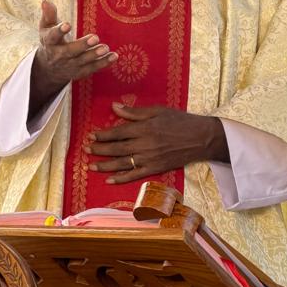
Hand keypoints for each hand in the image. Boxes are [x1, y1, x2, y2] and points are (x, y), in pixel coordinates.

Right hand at [29, 0, 116, 115]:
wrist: (49, 68)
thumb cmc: (51, 41)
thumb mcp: (46, 27)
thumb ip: (49, 14)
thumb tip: (46, 0)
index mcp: (50, 42)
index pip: (53, 36)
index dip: (59, 31)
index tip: (67, 24)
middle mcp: (59, 55)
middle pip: (70, 51)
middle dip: (82, 45)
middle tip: (95, 38)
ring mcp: (70, 65)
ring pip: (83, 61)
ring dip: (95, 55)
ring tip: (105, 48)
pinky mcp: (80, 71)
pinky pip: (92, 68)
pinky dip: (104, 63)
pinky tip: (114, 56)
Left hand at [87, 104, 227, 184]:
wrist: (200, 138)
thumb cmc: (180, 121)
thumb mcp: (158, 111)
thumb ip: (135, 112)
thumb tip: (114, 107)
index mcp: (145, 128)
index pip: (118, 132)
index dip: (103, 135)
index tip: (91, 135)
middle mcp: (145, 144)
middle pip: (117, 148)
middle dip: (99, 149)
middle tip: (86, 149)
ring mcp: (149, 158)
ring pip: (122, 163)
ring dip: (105, 165)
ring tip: (91, 166)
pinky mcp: (155, 168)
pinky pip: (135, 175)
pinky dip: (121, 178)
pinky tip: (109, 180)